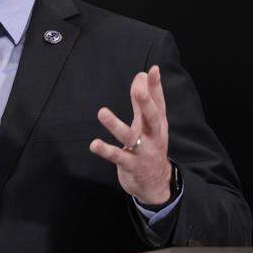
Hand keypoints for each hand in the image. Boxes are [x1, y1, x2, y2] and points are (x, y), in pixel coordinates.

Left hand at [89, 65, 171, 203]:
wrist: (156, 183)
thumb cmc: (151, 146)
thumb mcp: (149, 124)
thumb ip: (143, 101)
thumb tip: (141, 74)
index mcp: (157, 124)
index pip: (158, 102)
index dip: (156, 86)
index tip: (153, 69)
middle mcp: (153, 136)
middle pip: (151, 117)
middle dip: (145, 103)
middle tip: (138, 89)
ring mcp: (142, 151)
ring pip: (130, 137)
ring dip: (116, 125)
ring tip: (102, 112)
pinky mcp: (130, 165)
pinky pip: (117, 156)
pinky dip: (105, 150)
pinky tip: (94, 144)